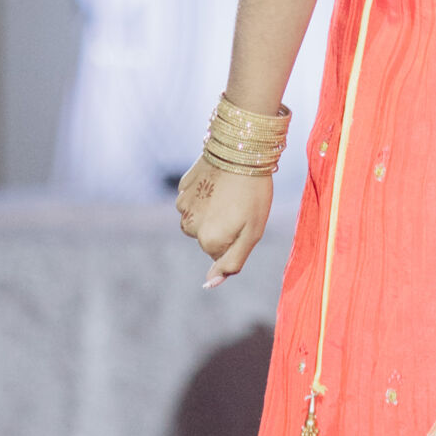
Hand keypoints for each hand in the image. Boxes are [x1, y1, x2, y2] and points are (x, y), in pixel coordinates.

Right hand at [177, 155, 272, 285]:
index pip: (221, 253)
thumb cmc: (253, 194)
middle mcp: (189, 226)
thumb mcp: (252, 233)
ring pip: (198, 219)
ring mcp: (183, 205)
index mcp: (208, 241)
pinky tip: (219, 181)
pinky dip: (205, 194)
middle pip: (207, 237)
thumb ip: (231, 263)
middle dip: (221, 226)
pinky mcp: (182, 187)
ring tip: (229, 192)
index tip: (245, 219)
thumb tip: (209, 285)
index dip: (237, 237)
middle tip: (239, 205)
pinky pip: (193, 200)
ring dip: (211, 210)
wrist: (242, 150)